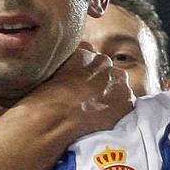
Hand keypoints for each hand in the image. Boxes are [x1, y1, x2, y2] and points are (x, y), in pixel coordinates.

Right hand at [15, 43, 134, 140]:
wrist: (54, 118)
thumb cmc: (42, 98)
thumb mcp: (45, 71)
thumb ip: (60, 64)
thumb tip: (60, 69)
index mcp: (83, 50)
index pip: (89, 56)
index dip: (83, 72)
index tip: (76, 83)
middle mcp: (103, 60)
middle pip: (105, 70)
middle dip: (98, 82)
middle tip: (86, 98)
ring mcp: (118, 80)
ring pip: (118, 86)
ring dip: (109, 95)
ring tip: (95, 110)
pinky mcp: (127, 101)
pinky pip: (126, 104)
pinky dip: (118, 112)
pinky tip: (104, 119)